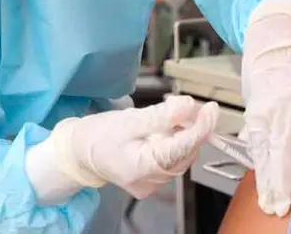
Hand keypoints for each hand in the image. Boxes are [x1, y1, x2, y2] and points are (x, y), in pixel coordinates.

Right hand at [27, 96, 218, 201]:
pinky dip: (174, 142)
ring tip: (167, 116)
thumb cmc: (99, 135)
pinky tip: (162, 131)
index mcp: (142, 168)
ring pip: (182, 156)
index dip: (201, 127)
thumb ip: (161, 115)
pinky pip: (173, 160)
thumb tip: (190, 105)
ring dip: (182, 133)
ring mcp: (152, 184)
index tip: (211, 108)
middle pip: (185, 152)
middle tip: (184, 105)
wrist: (79, 152)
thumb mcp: (129, 119)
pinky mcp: (153, 181)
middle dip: (190, 127)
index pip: (182, 148)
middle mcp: (150, 181)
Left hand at [241, 0, 290, 216]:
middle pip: (283, 149)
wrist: (275, 38)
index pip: (265, 156)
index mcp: (262, 114)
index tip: (274, 205)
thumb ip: (263, 135)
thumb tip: (264, 169)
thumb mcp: (257, 106)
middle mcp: (281, 105)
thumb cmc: (267, 77)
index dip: (271, 184)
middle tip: (285, 199)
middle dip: (285, 179)